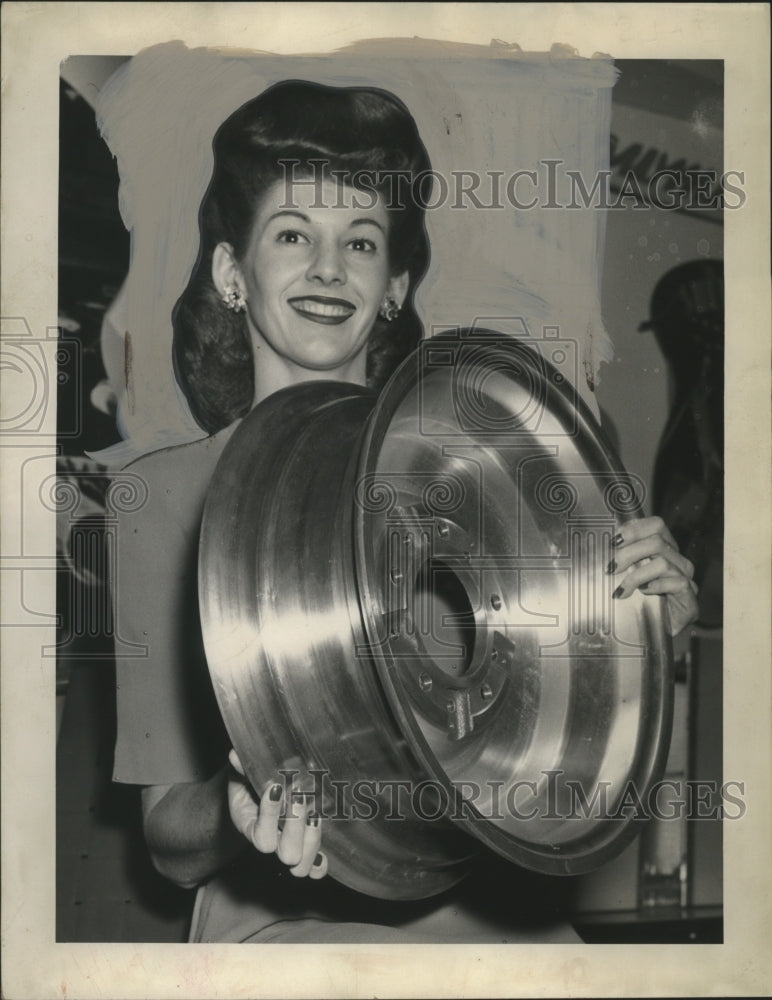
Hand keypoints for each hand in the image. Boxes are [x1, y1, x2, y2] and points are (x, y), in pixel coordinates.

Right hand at [227, 750, 327, 878]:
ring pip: (302, 865)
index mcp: (251, 825)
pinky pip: (315, 870)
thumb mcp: (241, 772)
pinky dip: (320, 864)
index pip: (260, 834)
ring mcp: (288, 848)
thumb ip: (241, 766)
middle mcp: (271, 841)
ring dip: (312, 840)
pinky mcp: (305, 849)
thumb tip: (235, 755)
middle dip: (296, 826)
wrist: (252, 795)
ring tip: (316, 814)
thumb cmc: (248, 781)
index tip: (275, 786)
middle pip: (287, 853)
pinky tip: (326, 848)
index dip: (270, 814)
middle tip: (300, 797)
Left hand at [608, 516, 698, 636]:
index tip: (613, 541)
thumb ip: (620, 558)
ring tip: (622, 588)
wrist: (652, 635)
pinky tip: (644, 593)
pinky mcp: (690, 599)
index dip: (634, 529)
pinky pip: (676, 582)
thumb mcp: (625, 576)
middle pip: (657, 541)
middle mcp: (678, 561)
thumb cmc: (636, 603)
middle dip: (628, 553)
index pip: (657, 525)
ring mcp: (686, 579)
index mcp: (664, 550)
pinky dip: (656, 586)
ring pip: (662, 562)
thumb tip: (601, 543)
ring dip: (636, 575)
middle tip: (611, 568)